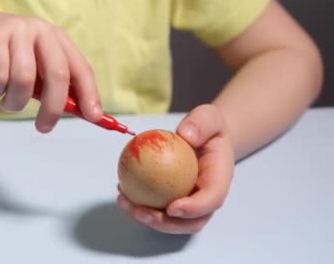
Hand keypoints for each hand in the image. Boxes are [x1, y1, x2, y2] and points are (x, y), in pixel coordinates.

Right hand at [0, 10, 102, 131]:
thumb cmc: (3, 54)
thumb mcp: (31, 66)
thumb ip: (51, 85)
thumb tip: (79, 111)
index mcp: (56, 38)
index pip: (80, 68)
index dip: (89, 94)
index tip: (94, 117)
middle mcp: (40, 30)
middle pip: (57, 74)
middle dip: (53, 107)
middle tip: (43, 127)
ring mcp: (16, 29)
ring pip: (24, 79)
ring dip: (14, 101)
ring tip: (6, 101)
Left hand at [116, 104, 234, 233]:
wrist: (204, 137)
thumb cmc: (207, 128)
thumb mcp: (209, 116)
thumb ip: (201, 123)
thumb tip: (187, 135)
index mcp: (219, 179)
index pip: (212, 200)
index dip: (194, 209)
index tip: (172, 207)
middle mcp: (207, 197)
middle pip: (191, 222)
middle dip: (165, 223)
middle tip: (140, 211)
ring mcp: (191, 203)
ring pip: (172, 222)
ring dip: (147, 218)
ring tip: (124, 202)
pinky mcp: (174, 200)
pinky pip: (157, 208)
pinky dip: (139, 204)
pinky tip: (121, 190)